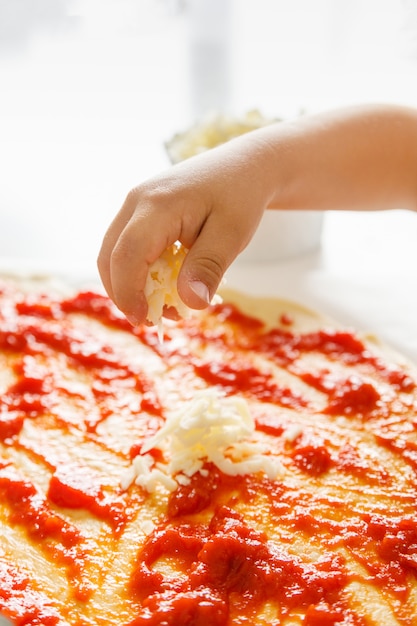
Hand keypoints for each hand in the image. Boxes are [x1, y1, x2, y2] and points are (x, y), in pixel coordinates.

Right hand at [97, 136, 270, 325]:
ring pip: (113, 252)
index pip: (127, 255)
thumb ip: (208, 267)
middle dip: (123, 293)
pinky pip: (126, 245)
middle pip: (110, 256)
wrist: (244, 165)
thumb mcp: (233, 234)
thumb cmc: (240, 196)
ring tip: (161, 306)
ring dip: (128, 284)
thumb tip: (190, 303)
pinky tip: (162, 285)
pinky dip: (136, 270)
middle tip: (150, 319)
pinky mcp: (139, 211)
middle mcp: (137, 201)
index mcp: (157, 205)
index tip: (144, 320)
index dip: (128, 292)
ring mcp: (135, 203)